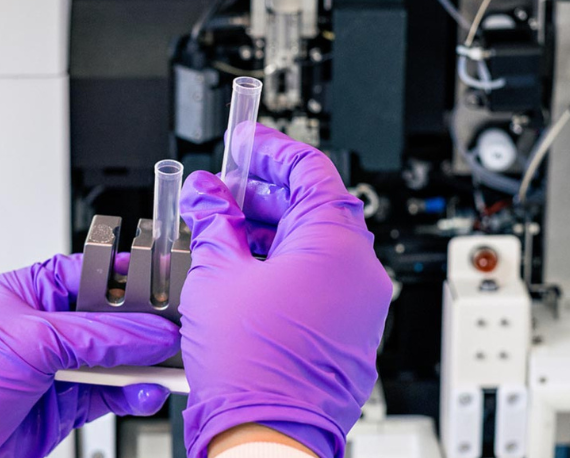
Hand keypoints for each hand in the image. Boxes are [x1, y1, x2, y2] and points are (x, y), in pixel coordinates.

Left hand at [0, 254, 180, 457]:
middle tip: (174, 329)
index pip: (92, 273)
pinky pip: (114, 396)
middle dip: (143, 326)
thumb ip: (98, 336)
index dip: (128, 277)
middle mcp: (47, 326)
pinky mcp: (68, 405)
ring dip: (143, 365)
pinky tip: (147, 392)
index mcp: (31, 291)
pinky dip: (134, 395)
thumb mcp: (34, 340)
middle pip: (111, 319)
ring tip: (166, 366)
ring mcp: (59, 368)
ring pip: (117, 360)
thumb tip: (148, 332)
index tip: (165, 283)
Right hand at [179, 125, 391, 457]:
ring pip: (316, 246)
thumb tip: (209, 195)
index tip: (244, 141)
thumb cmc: (252, 367)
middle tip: (220, 191)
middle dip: (263, 194)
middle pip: (315, 205)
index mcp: (337, 243)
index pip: (310, 167)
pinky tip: (242, 273)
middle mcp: (360, 271)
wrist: (268, 432)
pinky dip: (284, 267)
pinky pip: (320, 282)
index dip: (271, 149)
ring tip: (221, 235)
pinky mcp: (348, 333)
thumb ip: (215, 222)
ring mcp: (359, 305)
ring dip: (270, 232)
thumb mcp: (217, 275)